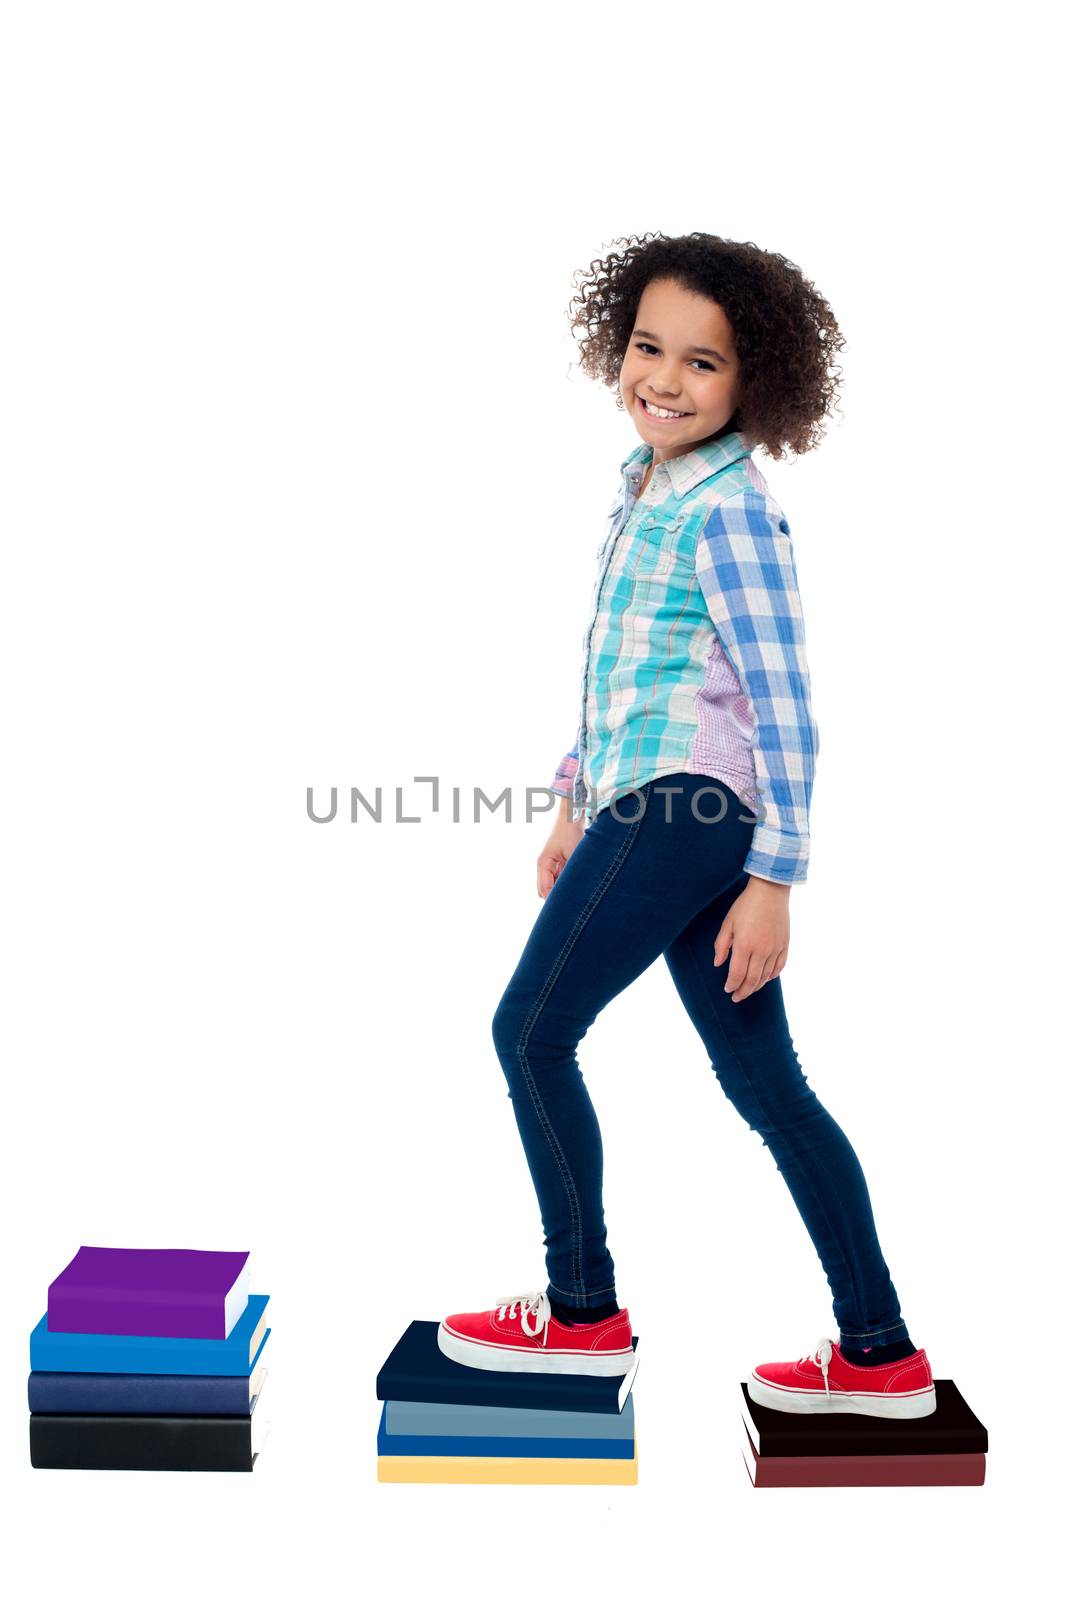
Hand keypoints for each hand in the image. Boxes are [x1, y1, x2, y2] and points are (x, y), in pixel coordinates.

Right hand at [537, 805, 584, 898]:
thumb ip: (570, 874)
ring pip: (550, 886)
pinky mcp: (554, 862)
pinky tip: (575, 880)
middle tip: (572, 902)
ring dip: (560, 889)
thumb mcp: (573, 855)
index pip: (544, 890)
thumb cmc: (571, 833)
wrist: (571, 816)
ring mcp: (547, 864)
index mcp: (543, 863)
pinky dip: (563, 883)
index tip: (567, 908)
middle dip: (555, 897)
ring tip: (575, 890)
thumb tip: (573, 892)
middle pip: (544, 891)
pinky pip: (556, 879)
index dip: (554, 901)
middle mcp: (543, 865)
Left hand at [713, 878, 789, 1001]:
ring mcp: (775, 949)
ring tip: (748, 990)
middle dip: (743, 991)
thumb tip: (718, 964)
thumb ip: (721, 945)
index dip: (731, 985)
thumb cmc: (745, 905)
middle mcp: (761, 950)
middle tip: (736, 997)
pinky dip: (771, 976)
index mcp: (744, 945)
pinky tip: (765, 979)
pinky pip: (779, 967)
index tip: (727, 990)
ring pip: (766, 976)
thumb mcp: (728, 923)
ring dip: (756, 986)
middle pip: (752, 980)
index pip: (737, 974)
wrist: (770, 891)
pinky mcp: (785, 945)